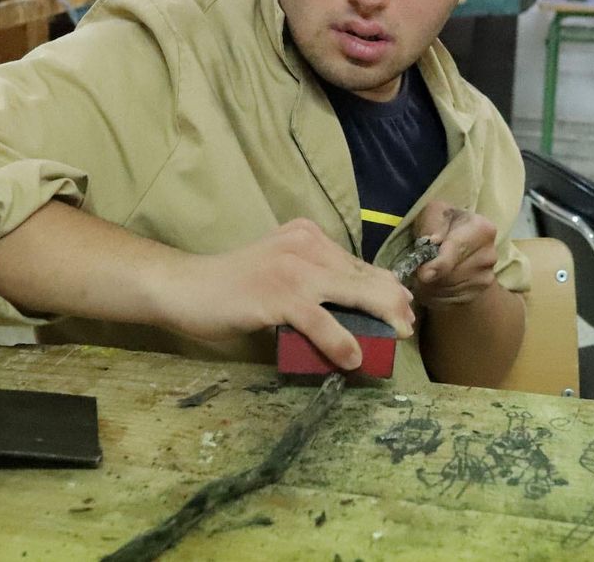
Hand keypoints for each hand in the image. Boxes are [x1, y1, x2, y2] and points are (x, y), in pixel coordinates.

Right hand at [152, 219, 414, 370]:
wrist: (186, 287)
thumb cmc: (232, 286)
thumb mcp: (279, 271)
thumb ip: (312, 280)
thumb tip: (351, 310)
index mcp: (307, 236)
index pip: (357, 262)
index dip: (384, 287)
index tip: (402, 308)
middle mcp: (305, 245)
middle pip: (363, 275)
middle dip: (392, 302)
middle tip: (407, 326)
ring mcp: (293, 269)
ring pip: (352, 293)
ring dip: (380, 319)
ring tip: (397, 337)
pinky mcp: (279, 296)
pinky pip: (321, 321)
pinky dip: (342, 341)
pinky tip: (353, 359)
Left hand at [410, 202, 498, 308]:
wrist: (458, 241)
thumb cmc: (442, 223)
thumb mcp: (434, 212)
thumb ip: (433, 223)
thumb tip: (433, 242)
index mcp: (482, 229)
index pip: (457, 250)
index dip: (438, 264)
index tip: (423, 273)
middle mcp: (489, 255)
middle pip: (451, 274)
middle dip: (429, 274)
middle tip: (416, 269)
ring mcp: (486, 277)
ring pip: (448, 289)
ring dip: (429, 286)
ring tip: (422, 274)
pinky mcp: (477, 294)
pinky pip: (449, 300)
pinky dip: (435, 295)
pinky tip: (431, 283)